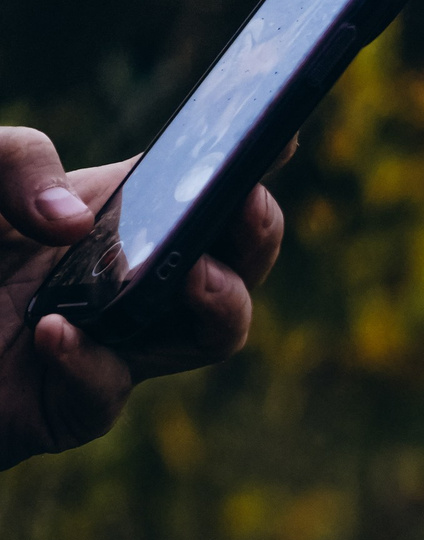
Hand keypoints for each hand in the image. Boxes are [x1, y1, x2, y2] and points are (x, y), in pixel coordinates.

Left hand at [0, 126, 286, 469]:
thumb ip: (14, 162)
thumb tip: (76, 223)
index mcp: (102, 215)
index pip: (191, 184)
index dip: (247, 159)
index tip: (280, 132)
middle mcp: (120, 280)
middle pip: (232, 261)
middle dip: (257, 234)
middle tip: (246, 204)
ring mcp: (106, 346)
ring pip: (209, 335)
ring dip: (222, 306)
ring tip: (197, 278)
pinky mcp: (67, 407)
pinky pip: (107, 392)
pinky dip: (90, 364)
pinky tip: (54, 332)